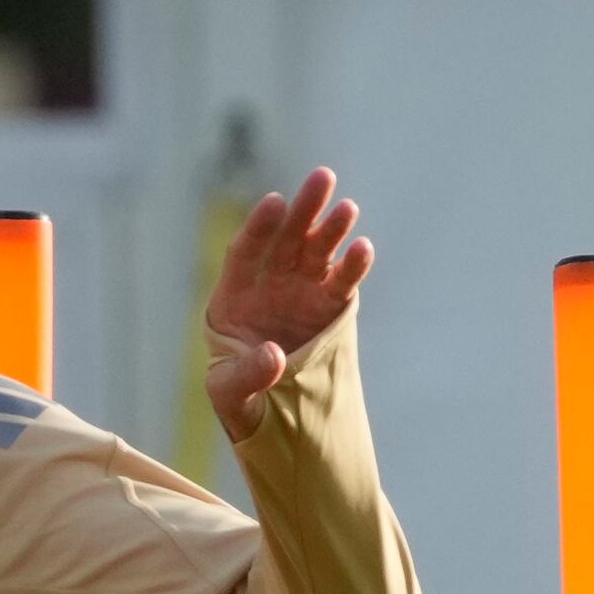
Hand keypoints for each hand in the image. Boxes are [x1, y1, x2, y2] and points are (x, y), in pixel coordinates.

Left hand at [202, 167, 373, 434]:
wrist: (275, 415)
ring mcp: (300, 293)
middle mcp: (267, 286)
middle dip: (303, 210)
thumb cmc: (240, 404)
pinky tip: (363, 247)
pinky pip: (341, 281)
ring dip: (331, 228)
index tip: (275, 204)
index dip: (259, 229)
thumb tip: (274, 356)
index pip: (244, 254)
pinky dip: (352, 265)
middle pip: (284, 240)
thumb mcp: (230, 396)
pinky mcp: (329, 307)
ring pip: (316, 252)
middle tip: (322, 178)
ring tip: (347, 208)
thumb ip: (246, 376)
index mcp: (232, 299)